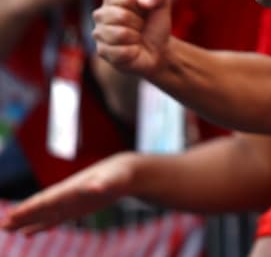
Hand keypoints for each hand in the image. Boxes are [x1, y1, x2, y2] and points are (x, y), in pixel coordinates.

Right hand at [0, 151, 136, 232]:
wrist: (124, 173)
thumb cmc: (118, 175)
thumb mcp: (113, 180)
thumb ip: (102, 184)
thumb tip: (95, 187)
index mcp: (70, 189)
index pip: (46, 200)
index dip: (30, 208)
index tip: (13, 215)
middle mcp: (65, 196)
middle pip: (39, 207)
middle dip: (21, 216)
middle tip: (2, 225)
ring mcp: (67, 203)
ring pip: (41, 214)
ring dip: (24, 222)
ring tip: (6, 228)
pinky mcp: (73, 210)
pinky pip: (52, 220)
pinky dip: (39, 226)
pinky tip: (26, 233)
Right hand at [92, 0, 171, 77]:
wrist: (157, 50)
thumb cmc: (154, 25)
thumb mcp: (161, 4)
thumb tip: (143, 1)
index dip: (141, 6)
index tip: (143, 11)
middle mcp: (100, 14)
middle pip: (121, 16)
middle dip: (138, 23)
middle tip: (140, 27)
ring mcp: (99, 34)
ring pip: (121, 34)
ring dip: (136, 37)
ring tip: (136, 37)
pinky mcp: (102, 52)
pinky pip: (122, 50)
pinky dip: (133, 50)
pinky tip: (132, 49)